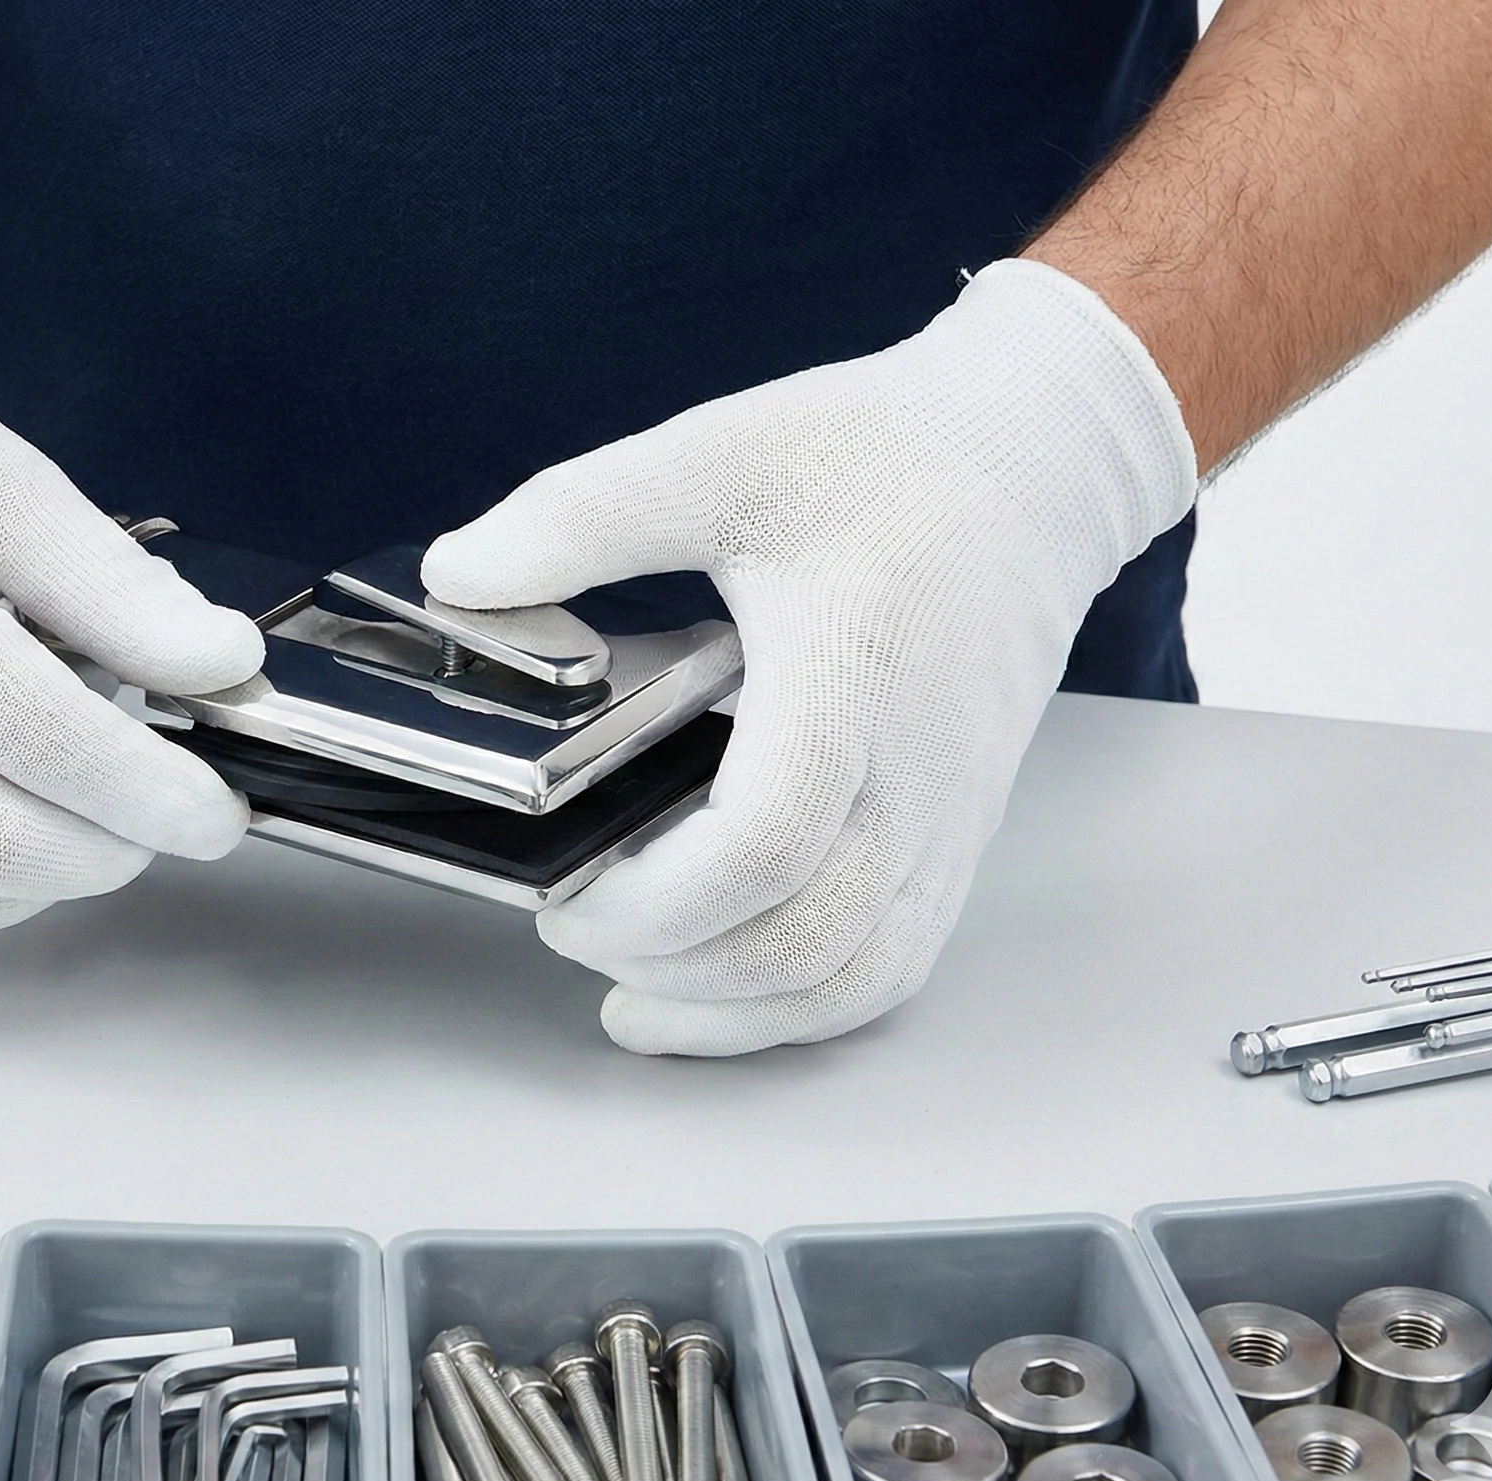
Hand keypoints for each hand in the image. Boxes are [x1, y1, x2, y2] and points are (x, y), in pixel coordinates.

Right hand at [0, 230, 263, 940]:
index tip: (214, 809)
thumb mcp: (14, 491)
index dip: (159, 797)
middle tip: (156, 815)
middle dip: (111, 851)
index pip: (57, 749)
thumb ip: (121, 595)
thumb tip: (225, 666)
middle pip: (0, 847)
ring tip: (79, 819)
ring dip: (38, 886)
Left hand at [423, 261, 1197, 1053]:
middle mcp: (914, 774)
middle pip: (805, 941)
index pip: (765, 846)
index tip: (565, 892)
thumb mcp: (718, 455)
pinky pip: (889, 963)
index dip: (653, 900)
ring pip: (856, 979)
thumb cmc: (886, 457)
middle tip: (572, 927)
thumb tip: (459, 573)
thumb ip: (582, 517)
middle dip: (670, 968)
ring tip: (631, 995)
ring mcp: (944, 819)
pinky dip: (801, 1004)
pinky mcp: (951, 837)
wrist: (1031, 462)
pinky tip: (719, 992)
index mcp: (849, 682)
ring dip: (736, 1014)